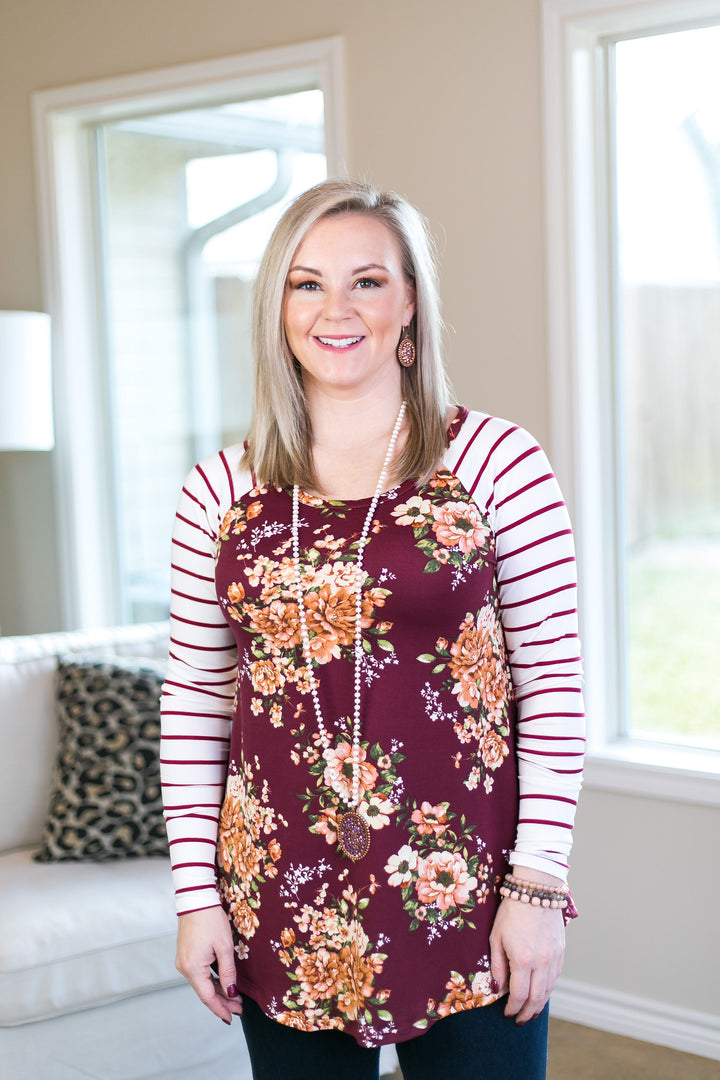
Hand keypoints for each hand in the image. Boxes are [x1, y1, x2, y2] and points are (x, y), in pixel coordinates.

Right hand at [176, 907, 243, 1023]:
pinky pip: (199, 974)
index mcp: (192, 968)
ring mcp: (183, 962)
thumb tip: (231, 993)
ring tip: (234, 998)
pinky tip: (222, 983)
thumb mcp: (224, 947)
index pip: (207, 997)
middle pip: (204, 992)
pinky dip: (211, 980)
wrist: (196, 899)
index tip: (232, 1018)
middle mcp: (184, 968)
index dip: (220, 1009)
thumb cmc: (211, 920)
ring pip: (202, 983)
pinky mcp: (185, 955)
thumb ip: (228, 972)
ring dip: (217, 991)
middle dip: (222, 1001)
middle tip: (239, 1008)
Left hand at [489, 870, 565, 1025]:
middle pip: (537, 998)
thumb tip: (497, 988)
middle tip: (519, 1020)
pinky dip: (548, 989)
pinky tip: (541, 992)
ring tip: (530, 1012)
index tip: (507, 1014)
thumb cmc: (511, 911)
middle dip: (527, 1013)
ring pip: (549, 990)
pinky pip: (555, 977)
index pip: (519, 995)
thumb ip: (497, 965)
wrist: (536, 890)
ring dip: (539, 1004)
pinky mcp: (561, 951)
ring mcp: (554, 958)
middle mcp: (542, 963)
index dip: (512, 1008)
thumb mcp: (496, 936)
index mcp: (523, 960)